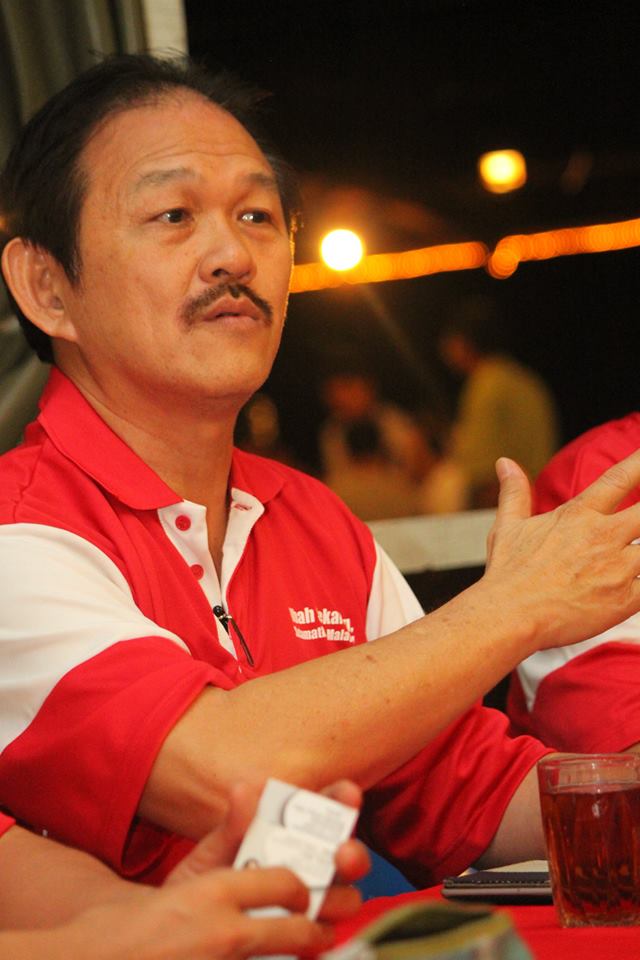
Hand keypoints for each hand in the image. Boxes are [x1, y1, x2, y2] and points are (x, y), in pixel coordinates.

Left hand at [166, 779, 368, 941]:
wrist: (189, 925)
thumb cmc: (210, 877)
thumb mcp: (216, 849)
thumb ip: (234, 824)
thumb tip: (244, 789)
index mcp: (297, 831)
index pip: (331, 807)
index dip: (345, 798)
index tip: (349, 795)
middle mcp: (314, 863)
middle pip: (351, 856)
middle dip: (353, 853)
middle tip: (341, 854)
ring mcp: (314, 901)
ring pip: (345, 899)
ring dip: (336, 897)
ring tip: (315, 900)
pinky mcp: (306, 936)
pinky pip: (322, 936)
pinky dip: (315, 933)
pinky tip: (300, 929)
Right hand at [484, 452, 639, 651]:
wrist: (509, 615)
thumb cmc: (508, 574)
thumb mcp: (508, 526)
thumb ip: (514, 492)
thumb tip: (505, 463)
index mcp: (579, 515)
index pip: (620, 478)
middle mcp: (603, 536)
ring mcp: (617, 567)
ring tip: (637, 552)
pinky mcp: (625, 599)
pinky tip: (639, 582)